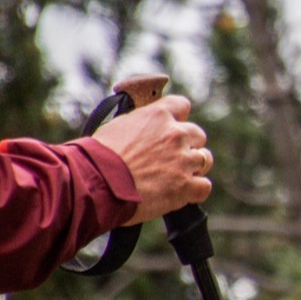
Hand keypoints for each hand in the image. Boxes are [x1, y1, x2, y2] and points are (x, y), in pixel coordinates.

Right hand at [91, 95, 212, 224]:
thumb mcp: (118, 126)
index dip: (177, 118)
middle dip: (187, 145)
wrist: (95, 183)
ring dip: (193, 167)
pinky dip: (195, 190)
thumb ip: (141, 123)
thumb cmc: (98, 157)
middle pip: (197, 135)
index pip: (182, 105)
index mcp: (158, 116)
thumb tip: (146, 126)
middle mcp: (175, 134)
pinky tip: (182, 193)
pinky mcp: (185, 186)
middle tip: (170, 158)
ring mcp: (183, 160)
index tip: (171, 128)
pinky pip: (204, 186)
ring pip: (205, 159)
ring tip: (174, 177)